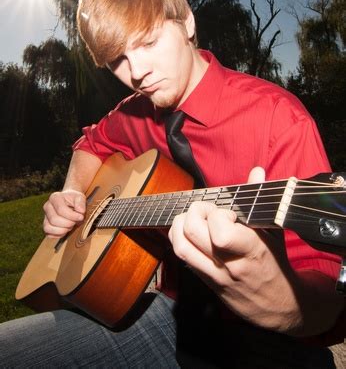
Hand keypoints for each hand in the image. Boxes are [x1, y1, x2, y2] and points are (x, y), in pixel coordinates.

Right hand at [43, 189, 85, 237]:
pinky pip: (49, 234)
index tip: (81, 217)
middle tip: (75, 221)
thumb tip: (81, 211)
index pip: (60, 209)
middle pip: (54, 219)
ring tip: (71, 225)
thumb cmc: (74, 200)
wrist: (70, 202)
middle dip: (68, 223)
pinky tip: (66, 229)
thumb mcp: (80, 197)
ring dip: (63, 230)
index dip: (72, 216)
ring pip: (48, 228)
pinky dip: (59, 234)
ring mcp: (45, 216)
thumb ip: (81, 202)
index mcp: (54, 197)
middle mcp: (47, 206)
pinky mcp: (46, 225)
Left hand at [168, 167, 300, 332]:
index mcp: (250, 250)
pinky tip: (189, 231)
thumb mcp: (273, 230)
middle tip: (207, 210)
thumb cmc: (276, 262)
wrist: (278, 304)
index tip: (229, 213)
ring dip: (180, 225)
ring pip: (181, 247)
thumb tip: (256, 171)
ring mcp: (214, 274)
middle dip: (194, 212)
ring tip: (193, 218)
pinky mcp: (205, 282)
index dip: (219, 214)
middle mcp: (229, 264)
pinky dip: (179, 239)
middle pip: (192, 233)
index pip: (220, 231)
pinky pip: (182, 258)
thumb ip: (261, 198)